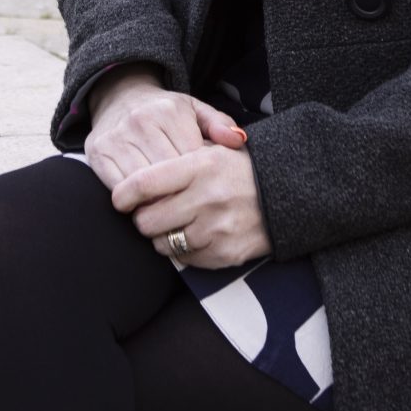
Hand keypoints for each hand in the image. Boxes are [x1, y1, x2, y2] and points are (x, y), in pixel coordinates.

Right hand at [84, 66, 248, 192]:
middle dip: (179, 195)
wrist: (119, 96)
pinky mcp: (98, 152)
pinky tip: (144, 204)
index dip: (199, 180)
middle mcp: (141, 122)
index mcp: (170, 112)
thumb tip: (238, 142)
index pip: (190, 159)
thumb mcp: (194, 109)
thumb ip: (220, 124)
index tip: (204, 191)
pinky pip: (117, 188)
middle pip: (166, 175)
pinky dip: (132, 201)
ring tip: (169, 210)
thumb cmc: (164, 111)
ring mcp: (117, 138)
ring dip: (155, 203)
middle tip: (189, 208)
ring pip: (141, 185)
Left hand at [113, 146, 271, 270]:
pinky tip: (196, 234)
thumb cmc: (240, 169)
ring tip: (177, 223)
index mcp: (201, 166)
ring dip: (163, 236)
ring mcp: (216, 229)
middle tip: (151, 212)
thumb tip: (132, 182)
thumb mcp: (212, 151)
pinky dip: (184, 250)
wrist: (291, 192)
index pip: (145, 183)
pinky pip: (184, 259)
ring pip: (163, 243)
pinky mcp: (224, 254)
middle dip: (143, 218)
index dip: (124, 194)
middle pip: (146, 220)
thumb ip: (174, 161)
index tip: (119, 198)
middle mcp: (208, 198)